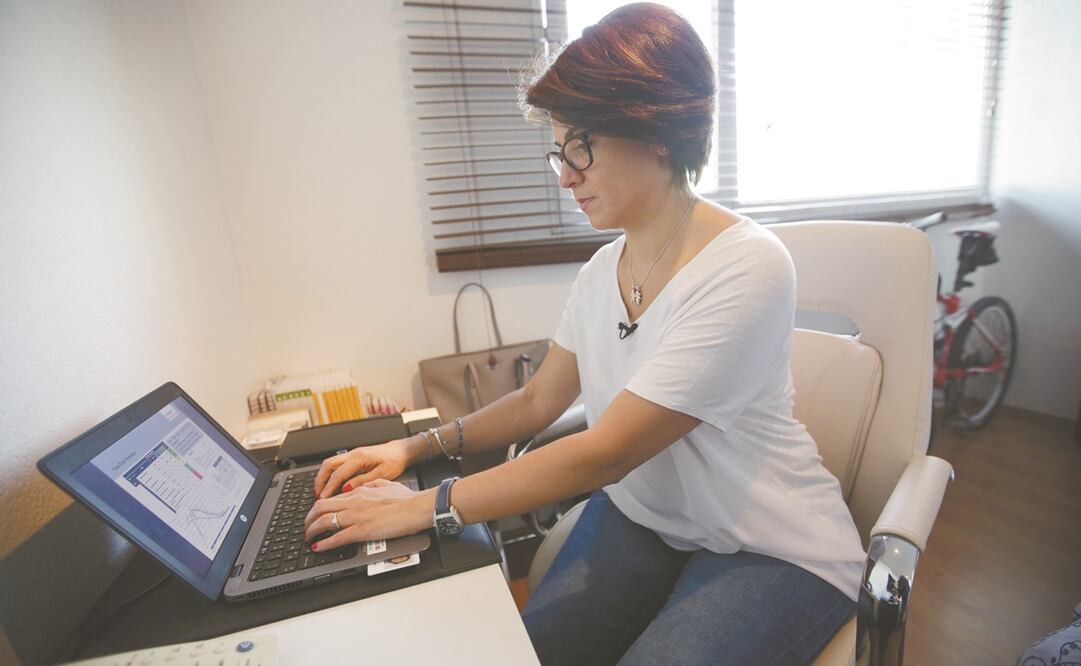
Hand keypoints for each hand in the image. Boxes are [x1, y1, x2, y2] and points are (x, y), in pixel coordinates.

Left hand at [303, 479, 434, 550]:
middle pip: (321, 507)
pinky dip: (325, 543)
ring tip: (308, 538)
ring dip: (312, 531)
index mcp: (359, 492)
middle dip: (309, 518)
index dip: (318, 508)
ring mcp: (357, 516)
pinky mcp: (362, 530)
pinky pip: (337, 537)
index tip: (315, 515)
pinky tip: (318, 547)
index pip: (331, 498)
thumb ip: (373, 484)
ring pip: (324, 521)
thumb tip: (364, 486)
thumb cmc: (407, 499)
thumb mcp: (387, 484)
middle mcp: (354, 502)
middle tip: (306, 527)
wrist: (417, 507)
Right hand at [313, 439, 411, 498]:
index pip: (338, 474)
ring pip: (330, 463)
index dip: (329, 488)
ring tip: (320, 492)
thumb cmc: (395, 461)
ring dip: (322, 477)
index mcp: (359, 458)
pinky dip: (329, 474)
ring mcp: (352, 454)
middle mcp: (353, 454)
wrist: (401, 451)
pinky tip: (330, 484)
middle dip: (319, 481)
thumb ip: (364, 481)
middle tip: (317, 496)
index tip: (323, 500)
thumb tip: (346, 489)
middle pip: (328, 465)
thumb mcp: (383, 474)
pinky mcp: (353, 456)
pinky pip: (336, 464)